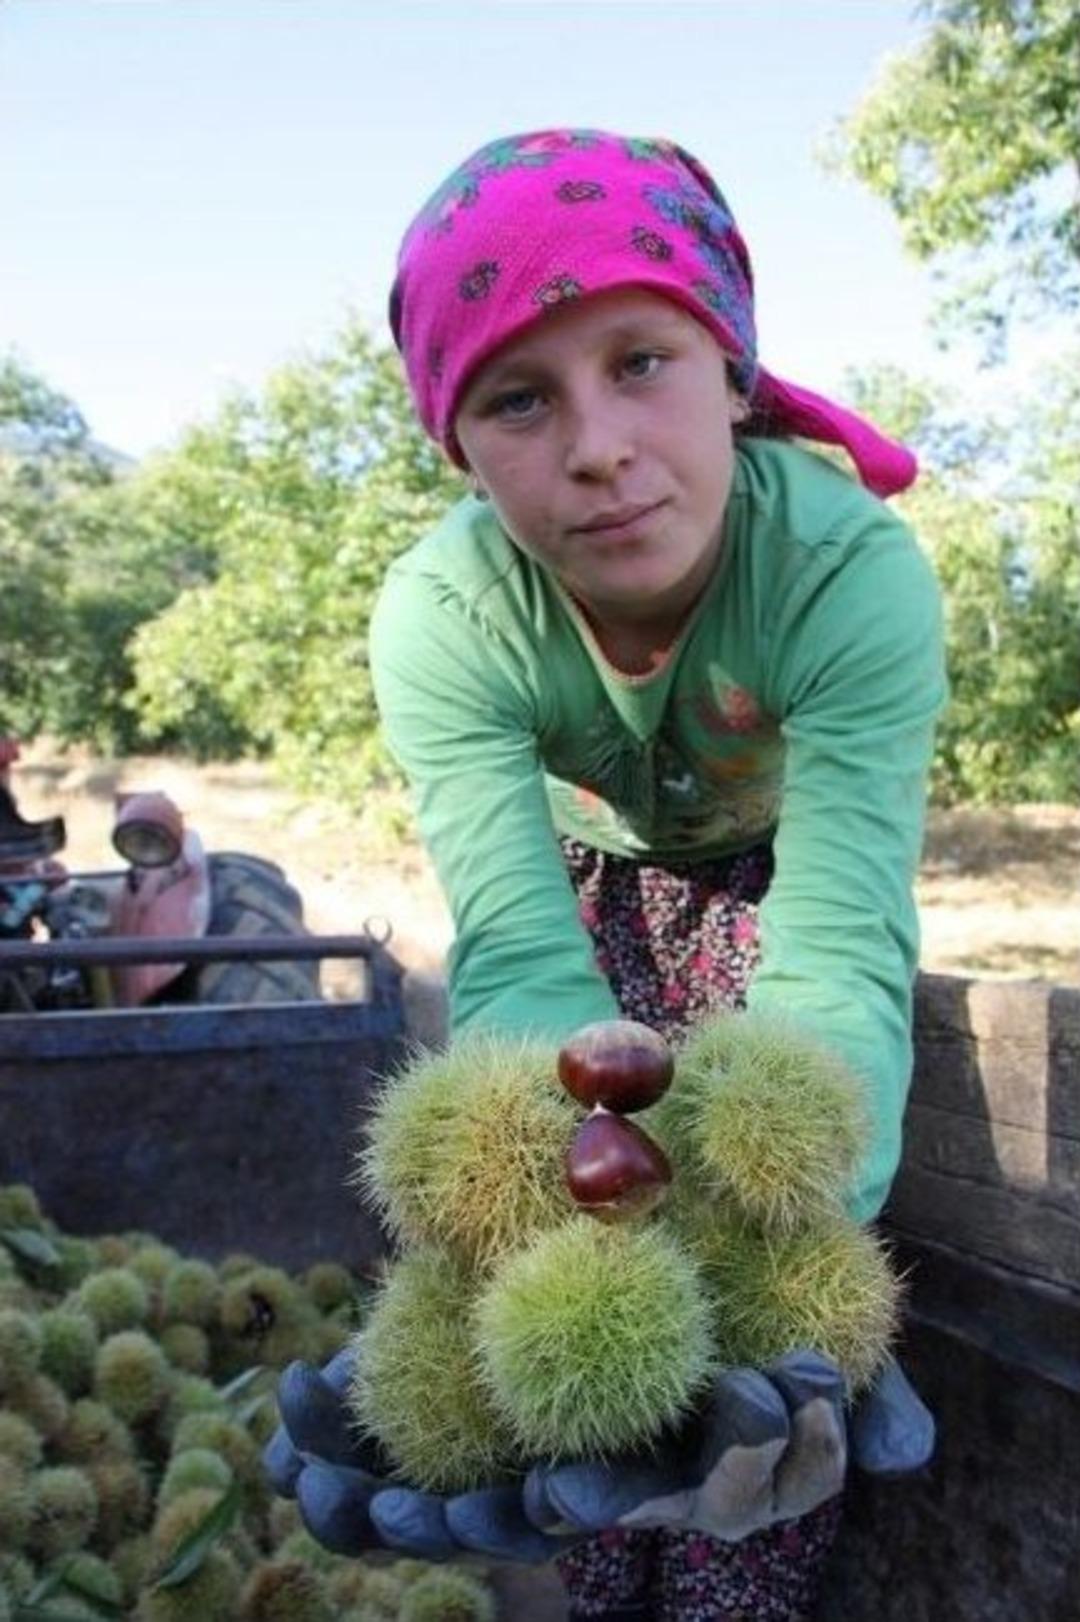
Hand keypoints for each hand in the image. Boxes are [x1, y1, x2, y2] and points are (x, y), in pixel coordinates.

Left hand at [264, 1344, 933, 1561]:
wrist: (686, 1206)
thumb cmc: (764, 1277)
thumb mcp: (822, 1324)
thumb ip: (858, 1388)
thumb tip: (903, 1447)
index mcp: (665, 1458)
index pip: (635, 1493)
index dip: (597, 1498)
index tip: (560, 1491)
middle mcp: (587, 1460)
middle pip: (516, 1513)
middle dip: (454, 1520)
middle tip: (398, 1504)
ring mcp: (515, 1430)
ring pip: (437, 1484)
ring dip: (367, 1491)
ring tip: (308, 1476)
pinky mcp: (458, 1385)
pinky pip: (390, 1414)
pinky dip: (339, 1420)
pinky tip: (291, 1411)